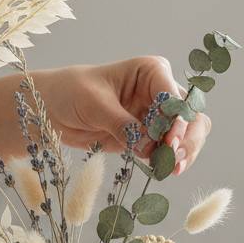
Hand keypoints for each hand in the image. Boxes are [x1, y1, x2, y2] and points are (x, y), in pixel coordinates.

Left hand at [30, 57, 211, 173]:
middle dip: (187, 139)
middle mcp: (160, 91)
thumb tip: (149, 147)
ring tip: (171, 169)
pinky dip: (170, 161)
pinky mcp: (149, 136)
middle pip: (191, 116)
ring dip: (184, 152)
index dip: (178, 120)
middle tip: (173, 160)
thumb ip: (123, 125)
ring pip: (188, 134)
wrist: (52, 109)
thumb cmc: (71, 92)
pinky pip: (169, 150)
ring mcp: (157, 115)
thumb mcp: (94, 104)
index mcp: (152, 71)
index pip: (175, 97)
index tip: (170, 143)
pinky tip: (162, 170)